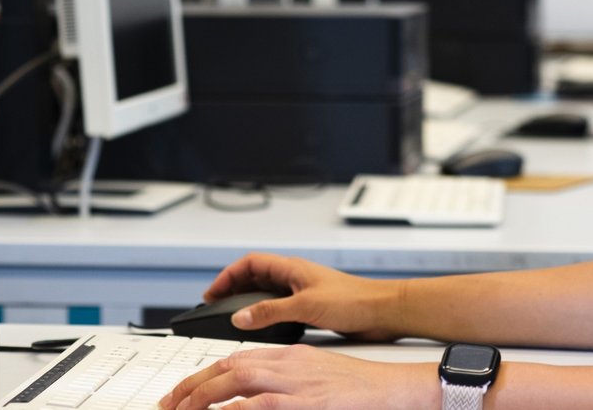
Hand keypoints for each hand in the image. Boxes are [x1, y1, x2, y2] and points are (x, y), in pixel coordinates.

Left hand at [157, 344, 438, 409]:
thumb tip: (250, 400)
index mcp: (291, 355)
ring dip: (203, 397)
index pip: (237, 357)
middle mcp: (290, 363)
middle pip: (230, 366)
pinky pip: (260, 405)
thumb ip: (286, 380)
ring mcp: (297, 382)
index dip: (204, 374)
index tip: (182, 392)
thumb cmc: (359, 387)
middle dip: (193, 386)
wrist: (392, 387)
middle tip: (170, 406)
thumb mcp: (317, 376)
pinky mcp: (305, 403)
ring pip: (237, 380)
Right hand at [203, 253, 404, 340]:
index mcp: (292, 269)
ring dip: (247, 301)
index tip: (211, 293)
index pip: (250, 263)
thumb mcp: (305, 306)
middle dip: (233, 288)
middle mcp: (295, 277)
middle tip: (216, 306)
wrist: (381, 311)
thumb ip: (270, 311)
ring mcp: (302, 292)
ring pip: (266, 292)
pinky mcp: (311, 307)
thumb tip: (239, 317)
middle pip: (255, 276)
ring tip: (232, 318)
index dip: (228, 276)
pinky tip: (261, 328)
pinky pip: (279, 307)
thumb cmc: (352, 301)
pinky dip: (264, 314)